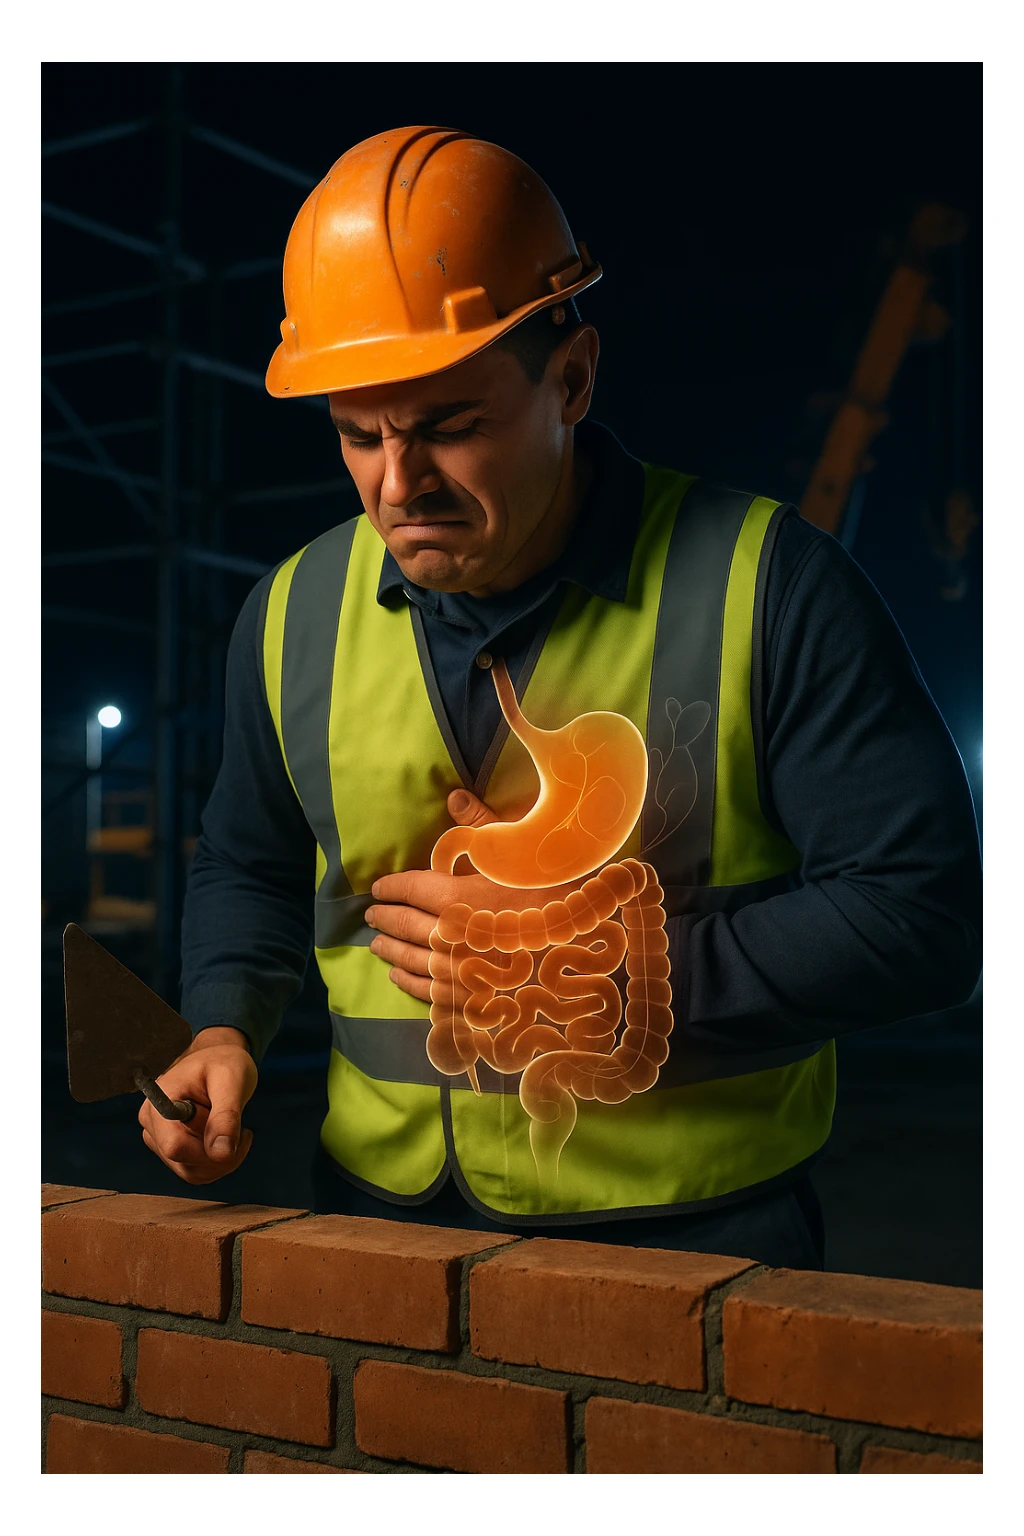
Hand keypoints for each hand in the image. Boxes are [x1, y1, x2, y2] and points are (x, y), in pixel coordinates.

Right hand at [138, 1026, 257, 1185]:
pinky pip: (196, 1172)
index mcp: (158, 1104)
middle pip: (185, 1163)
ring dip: (222, 1160)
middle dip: (221, 1154)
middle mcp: (152, 1126)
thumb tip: (220, 1153)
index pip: (175, 1147)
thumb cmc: (223, 1063)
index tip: (239, 1131)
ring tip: (236, 1130)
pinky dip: (218, 1163)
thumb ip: (226, 1115)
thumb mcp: (231, 1080)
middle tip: (242, 1128)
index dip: (209, 1149)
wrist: (217, 1060)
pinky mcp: (172, 1151)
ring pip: (192, 1172)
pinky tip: (228, 1138)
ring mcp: (159, 1140)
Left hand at [366, 790, 573, 1003]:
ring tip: (377, 946)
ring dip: (391, 951)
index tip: (378, 888)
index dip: (391, 887)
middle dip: (385, 919)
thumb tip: (452, 797)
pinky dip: (408, 982)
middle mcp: (449, 937)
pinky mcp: (469, 1001)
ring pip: (410, 961)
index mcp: (458, 897)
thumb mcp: (521, 852)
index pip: (410, 889)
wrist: (589, 955)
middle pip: (404, 925)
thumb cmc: (558, 896)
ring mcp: (457, 973)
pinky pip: (427, 992)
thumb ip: (482, 824)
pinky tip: (399, 976)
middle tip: (371, 917)